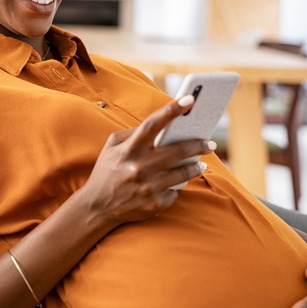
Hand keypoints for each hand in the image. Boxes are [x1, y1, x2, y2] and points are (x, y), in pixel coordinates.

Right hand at [80, 95, 214, 227]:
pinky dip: (176, 187)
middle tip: (209, 142)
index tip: (190, 99)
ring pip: (184, 173)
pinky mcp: (154, 204)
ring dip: (195, 166)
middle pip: (178, 150)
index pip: (152, 124)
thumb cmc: (107, 172)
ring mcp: (148, 187)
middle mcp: (139, 167)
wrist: (97, 207)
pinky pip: (175, 192)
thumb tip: (161, 126)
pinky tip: (174, 184)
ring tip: (200, 162)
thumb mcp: (112, 147)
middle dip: (198, 144)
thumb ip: (132, 133)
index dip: (171, 110)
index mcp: (128, 150)